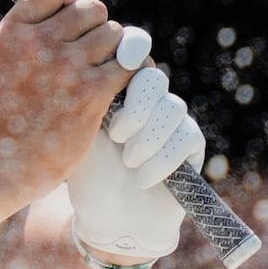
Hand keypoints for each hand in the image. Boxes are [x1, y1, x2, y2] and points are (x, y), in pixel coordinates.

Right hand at [0, 0, 134, 200]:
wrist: (7, 160)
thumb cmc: (10, 111)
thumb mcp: (6, 59)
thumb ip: (34, 31)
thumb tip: (77, 7)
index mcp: (13, 29)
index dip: (69, 0)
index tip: (68, 24)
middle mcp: (39, 41)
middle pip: (94, 9)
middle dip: (97, 30)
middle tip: (90, 56)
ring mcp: (66, 66)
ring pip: (117, 36)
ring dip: (117, 53)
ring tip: (103, 73)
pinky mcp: (91, 93)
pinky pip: (131, 66)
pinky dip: (130, 76)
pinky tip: (117, 90)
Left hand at [68, 62, 204, 258]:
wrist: (109, 218)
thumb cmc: (85, 174)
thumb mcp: (76, 134)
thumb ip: (82, 99)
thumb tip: (80, 61)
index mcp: (113, 87)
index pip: (128, 53)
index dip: (129, 49)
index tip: (119, 59)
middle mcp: (145, 98)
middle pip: (152, 77)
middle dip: (136, 105)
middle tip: (115, 134)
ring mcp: (170, 119)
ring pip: (172, 107)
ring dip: (148, 137)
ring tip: (126, 161)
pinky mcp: (191, 144)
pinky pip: (187, 136)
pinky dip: (163, 158)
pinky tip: (141, 177)